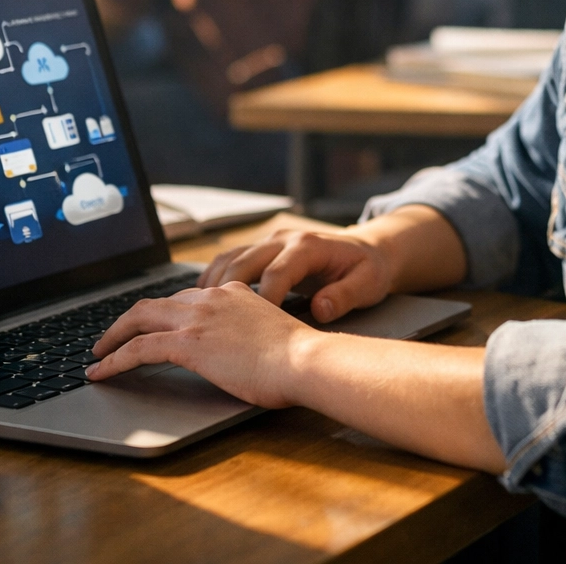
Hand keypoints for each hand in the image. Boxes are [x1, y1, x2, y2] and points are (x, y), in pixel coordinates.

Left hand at [87, 282, 321, 407]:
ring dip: (112, 337)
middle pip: (153, 303)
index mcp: (231, 292)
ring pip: (138, 320)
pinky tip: (101, 371)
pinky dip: (114, 359)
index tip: (148, 326)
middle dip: (126, 320)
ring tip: (98, 354)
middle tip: (110, 337)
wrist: (305, 360)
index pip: (184, 298)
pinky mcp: (188, 343)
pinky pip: (138, 349)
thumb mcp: (271, 332)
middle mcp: (210, 298)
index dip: (160, 313)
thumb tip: (239, 351)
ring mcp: (197, 318)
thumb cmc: (298, 357)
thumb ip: (248, 332)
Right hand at [198, 227, 394, 322]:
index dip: (264, 299)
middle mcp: (283, 238)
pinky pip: (229, 259)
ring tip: (197, 311)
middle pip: (243, 261)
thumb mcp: (368, 284)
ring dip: (212, 283)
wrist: (369, 249)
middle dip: (226, 292)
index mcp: (307, 246)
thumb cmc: (368, 270)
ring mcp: (270, 241)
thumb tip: (321, 309)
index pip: (277, 272)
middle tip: (212, 322)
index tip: (255, 327)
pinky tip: (202, 299)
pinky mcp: (262, 248)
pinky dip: (213, 278)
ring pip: (230, 257)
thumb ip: (346, 296)